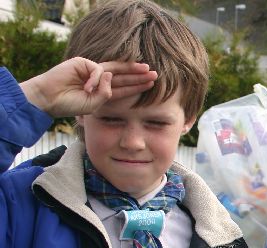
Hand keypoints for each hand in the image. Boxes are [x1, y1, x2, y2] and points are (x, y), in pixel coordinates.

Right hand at [19, 58, 157, 117]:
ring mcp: (90, 70)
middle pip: (123, 76)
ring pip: (114, 68)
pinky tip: (88, 88)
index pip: (124, 87)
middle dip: (139, 75)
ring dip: (131, 69)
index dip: (137, 85)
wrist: (49, 99)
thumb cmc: (70, 105)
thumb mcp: (95, 105)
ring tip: (145, 70)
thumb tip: (110, 75)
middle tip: (155, 74)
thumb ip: (106, 94)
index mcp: (102, 91)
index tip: (151, 84)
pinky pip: (97, 70)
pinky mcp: (81, 63)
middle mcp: (98, 79)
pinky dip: (96, 79)